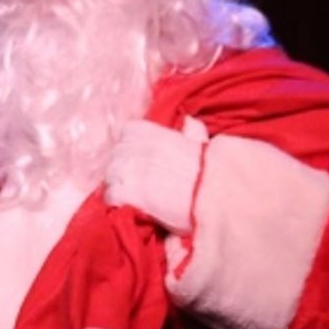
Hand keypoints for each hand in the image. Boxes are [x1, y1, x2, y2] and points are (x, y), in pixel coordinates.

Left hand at [104, 119, 203, 233]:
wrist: (218, 195)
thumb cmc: (214, 172)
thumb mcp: (202, 143)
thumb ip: (191, 131)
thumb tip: (188, 121)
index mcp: (157, 134)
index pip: (128, 131)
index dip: (129, 145)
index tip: (136, 157)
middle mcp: (140, 148)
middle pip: (115, 155)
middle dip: (120, 167)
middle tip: (131, 181)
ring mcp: (133, 170)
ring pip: (110, 174)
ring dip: (116, 184)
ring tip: (128, 195)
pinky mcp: (131, 192)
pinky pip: (111, 194)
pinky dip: (116, 201)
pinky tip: (127, 206)